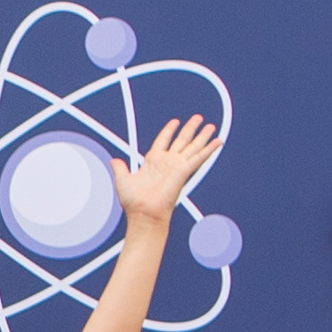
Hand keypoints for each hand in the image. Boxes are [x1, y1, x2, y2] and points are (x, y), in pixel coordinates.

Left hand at [114, 111, 221, 225]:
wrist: (144, 212)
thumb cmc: (134, 202)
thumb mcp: (123, 180)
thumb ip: (120, 168)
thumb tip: (114, 161)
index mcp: (153, 161)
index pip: (164, 140)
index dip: (169, 130)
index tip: (176, 121)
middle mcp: (167, 162)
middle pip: (182, 140)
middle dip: (191, 129)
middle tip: (199, 118)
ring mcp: (177, 166)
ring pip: (193, 146)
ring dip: (202, 136)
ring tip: (211, 126)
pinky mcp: (184, 171)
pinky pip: (199, 157)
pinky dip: (209, 149)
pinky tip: (217, 142)